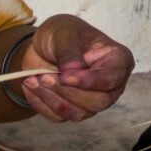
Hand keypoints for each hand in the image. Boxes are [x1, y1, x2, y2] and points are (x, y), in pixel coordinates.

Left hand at [19, 15, 133, 122]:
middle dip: (69, 92)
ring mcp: (94, 99)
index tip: (65, 77)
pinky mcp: (73, 109)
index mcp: (118, 61)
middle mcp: (111, 84)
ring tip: (34, 79)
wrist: (44, 46)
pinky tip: (32, 85)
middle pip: (99, 101)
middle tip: (44, 77)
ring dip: (53, 99)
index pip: (111, 78)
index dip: (89, 81)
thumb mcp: (65, 34)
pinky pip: (60, 116)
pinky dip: (42, 103)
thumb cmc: (63, 33)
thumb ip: (69, 53)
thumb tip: (72, 71)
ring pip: (79, 113)